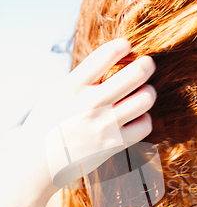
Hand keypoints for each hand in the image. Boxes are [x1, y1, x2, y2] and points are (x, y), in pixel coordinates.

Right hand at [22, 38, 156, 189]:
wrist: (38, 161)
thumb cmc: (48, 121)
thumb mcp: (57, 92)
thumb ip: (82, 77)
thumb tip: (113, 60)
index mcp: (72, 86)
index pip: (106, 54)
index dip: (122, 45)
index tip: (126, 46)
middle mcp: (91, 104)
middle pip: (135, 74)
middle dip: (146, 64)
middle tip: (147, 64)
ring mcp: (105, 125)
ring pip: (145, 99)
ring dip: (148, 91)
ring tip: (144, 91)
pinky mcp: (114, 145)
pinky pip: (145, 125)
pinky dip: (144, 118)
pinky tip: (136, 116)